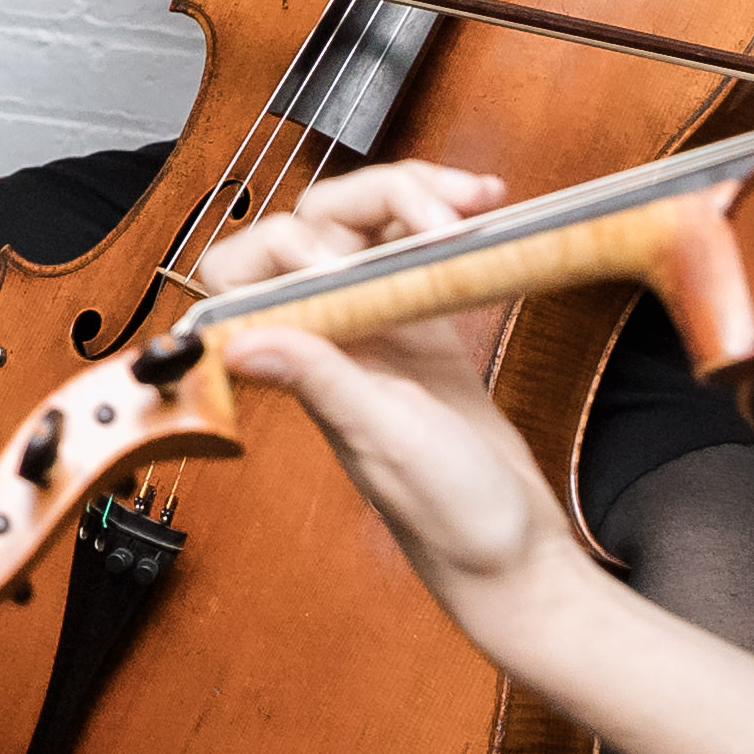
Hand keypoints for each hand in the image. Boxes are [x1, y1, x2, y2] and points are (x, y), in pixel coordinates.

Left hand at [216, 147, 753, 753]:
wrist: (516, 558)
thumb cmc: (451, 519)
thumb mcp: (386, 442)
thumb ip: (321, 383)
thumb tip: (236, 341)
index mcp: (300, 363)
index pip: (250, 272)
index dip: (286, 241)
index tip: (356, 255)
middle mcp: (327, 339)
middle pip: (314, 226)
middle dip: (372, 198)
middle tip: (440, 217)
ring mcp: (377, 329)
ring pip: (365, 226)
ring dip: (409, 196)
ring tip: (472, 201)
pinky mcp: (425, 329)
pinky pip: (413, 248)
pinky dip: (438, 219)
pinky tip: (479, 213)